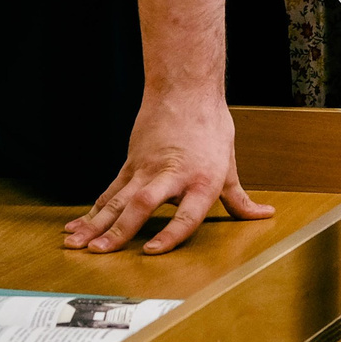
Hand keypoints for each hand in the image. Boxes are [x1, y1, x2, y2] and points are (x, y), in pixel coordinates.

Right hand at [63, 85, 273, 254]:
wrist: (185, 89)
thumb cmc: (210, 126)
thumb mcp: (228, 165)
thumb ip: (239, 199)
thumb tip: (264, 216)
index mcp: (201, 180)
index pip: (186, 214)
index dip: (170, 235)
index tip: (152, 251)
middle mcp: (171, 176)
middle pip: (142, 205)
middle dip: (119, 231)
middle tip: (100, 252)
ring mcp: (146, 169)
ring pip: (118, 199)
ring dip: (96, 224)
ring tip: (76, 244)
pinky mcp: (131, 164)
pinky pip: (110, 191)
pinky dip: (93, 211)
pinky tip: (77, 226)